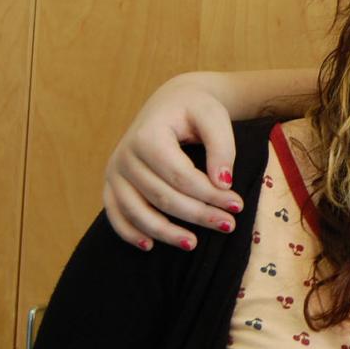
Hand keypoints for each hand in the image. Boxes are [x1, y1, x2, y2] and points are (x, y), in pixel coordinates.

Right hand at [102, 72, 242, 250]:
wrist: (171, 102)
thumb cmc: (195, 109)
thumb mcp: (214, 116)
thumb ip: (222, 147)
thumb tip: (223, 183)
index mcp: (148, 135)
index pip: (181, 176)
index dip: (210, 195)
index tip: (238, 205)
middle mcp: (125, 155)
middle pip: (163, 196)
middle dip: (198, 215)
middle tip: (229, 225)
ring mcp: (115, 172)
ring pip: (138, 211)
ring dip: (166, 232)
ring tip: (193, 244)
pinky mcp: (111, 184)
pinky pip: (115, 215)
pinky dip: (130, 233)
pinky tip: (151, 246)